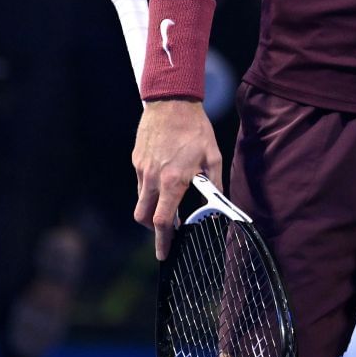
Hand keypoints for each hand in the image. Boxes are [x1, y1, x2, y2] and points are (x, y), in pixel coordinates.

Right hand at [133, 99, 222, 260]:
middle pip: (143, 216)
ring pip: (141, 199)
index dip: (162, 241)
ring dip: (152, 206)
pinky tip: (164, 176)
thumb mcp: (212, 156)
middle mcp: (153, 178)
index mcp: (173, 181)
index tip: (163, 254)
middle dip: (152, 229)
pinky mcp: (137, 160)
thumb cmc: (195, 129)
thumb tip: (218, 203)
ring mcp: (142, 169)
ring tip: (169, 199)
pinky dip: (150, 188)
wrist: (172, 102)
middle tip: (166, 231)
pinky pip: (140, 182)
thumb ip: (214, 183)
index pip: (162, 221)